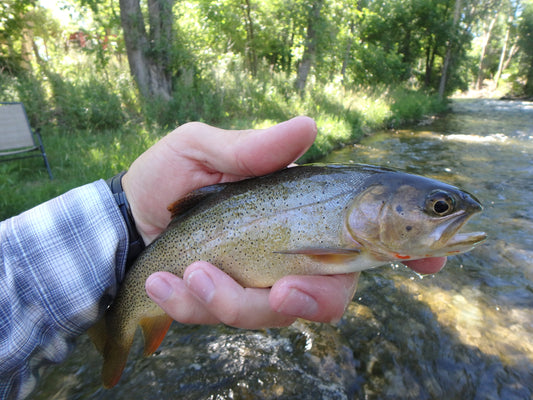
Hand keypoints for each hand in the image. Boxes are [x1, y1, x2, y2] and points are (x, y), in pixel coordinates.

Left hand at [123, 117, 445, 328]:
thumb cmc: (169, 177)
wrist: (128, 218)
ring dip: (233, 300)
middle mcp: (291, 252)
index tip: (436, 257)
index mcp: (300, 211)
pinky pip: (227, 319)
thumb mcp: (201, 149)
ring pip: (276, 314)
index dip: (408, 248)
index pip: (366, 233)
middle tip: (279, 289)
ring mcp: (260, 282)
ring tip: (190, 271)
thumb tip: (309, 126)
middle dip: (312, 299)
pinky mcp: (227, 303)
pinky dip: (196, 304)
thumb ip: (251, 147)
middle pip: (332, 292)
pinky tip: (167, 282)